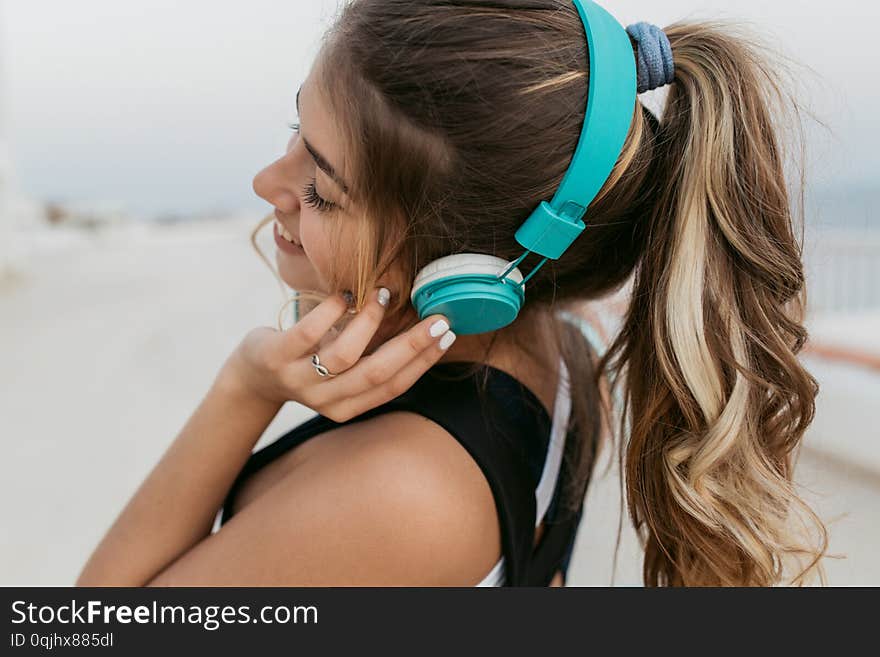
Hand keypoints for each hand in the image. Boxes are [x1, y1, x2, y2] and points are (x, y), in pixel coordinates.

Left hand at [222, 288, 456, 420]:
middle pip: (377, 373)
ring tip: (382, 296)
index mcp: (348, 407)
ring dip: (369, 323)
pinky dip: (330, 313)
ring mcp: (299, 380)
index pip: (394, 386)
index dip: (423, 360)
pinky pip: (307, 335)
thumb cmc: (310, 364)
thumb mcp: (343, 370)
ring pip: (344, 356)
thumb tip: (422, 327)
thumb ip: (374, 356)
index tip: (448, 333)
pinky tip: (343, 296)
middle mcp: (326, 400)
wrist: (254, 375)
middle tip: (438, 317)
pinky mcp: (276, 357)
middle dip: (413, 344)